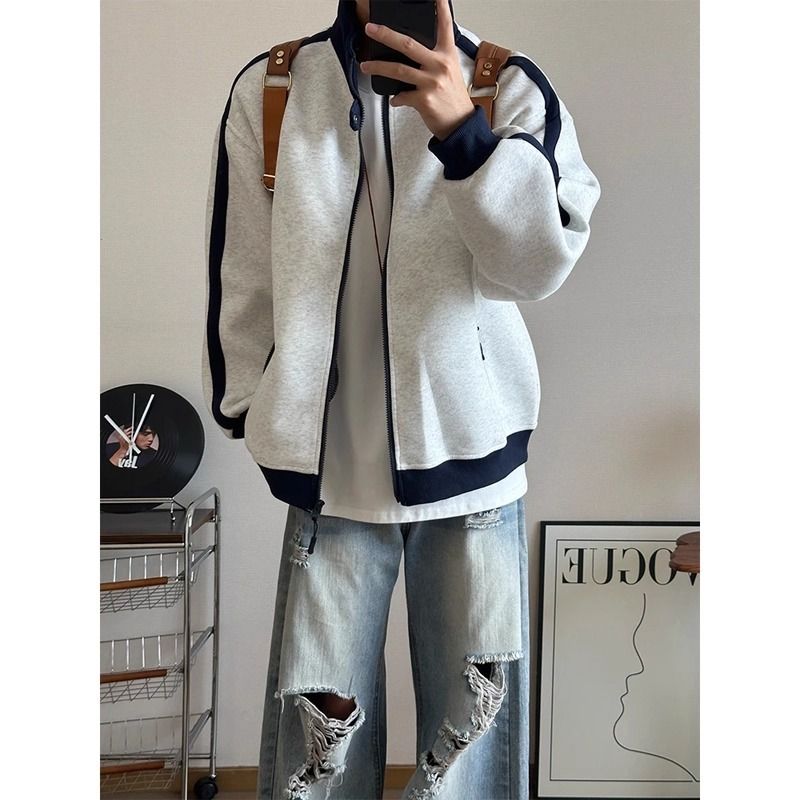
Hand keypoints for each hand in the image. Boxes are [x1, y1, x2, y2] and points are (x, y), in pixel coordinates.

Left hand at [359, 0, 475, 140]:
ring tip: (366, 66)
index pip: (444, 25)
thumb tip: (411, 54)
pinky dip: (396, 98)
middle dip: (386, 35)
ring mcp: (431, 82)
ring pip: (398, 70)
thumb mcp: (450, 72)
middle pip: (408, 44)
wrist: (460, 124)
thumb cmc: (453, 99)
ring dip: (378, 67)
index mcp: (448, 55)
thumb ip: (434, 59)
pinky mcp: (424, 100)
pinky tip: (395, 99)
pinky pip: (401, 96)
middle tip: (371, 29)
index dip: (440, 7)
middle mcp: (439, 65)